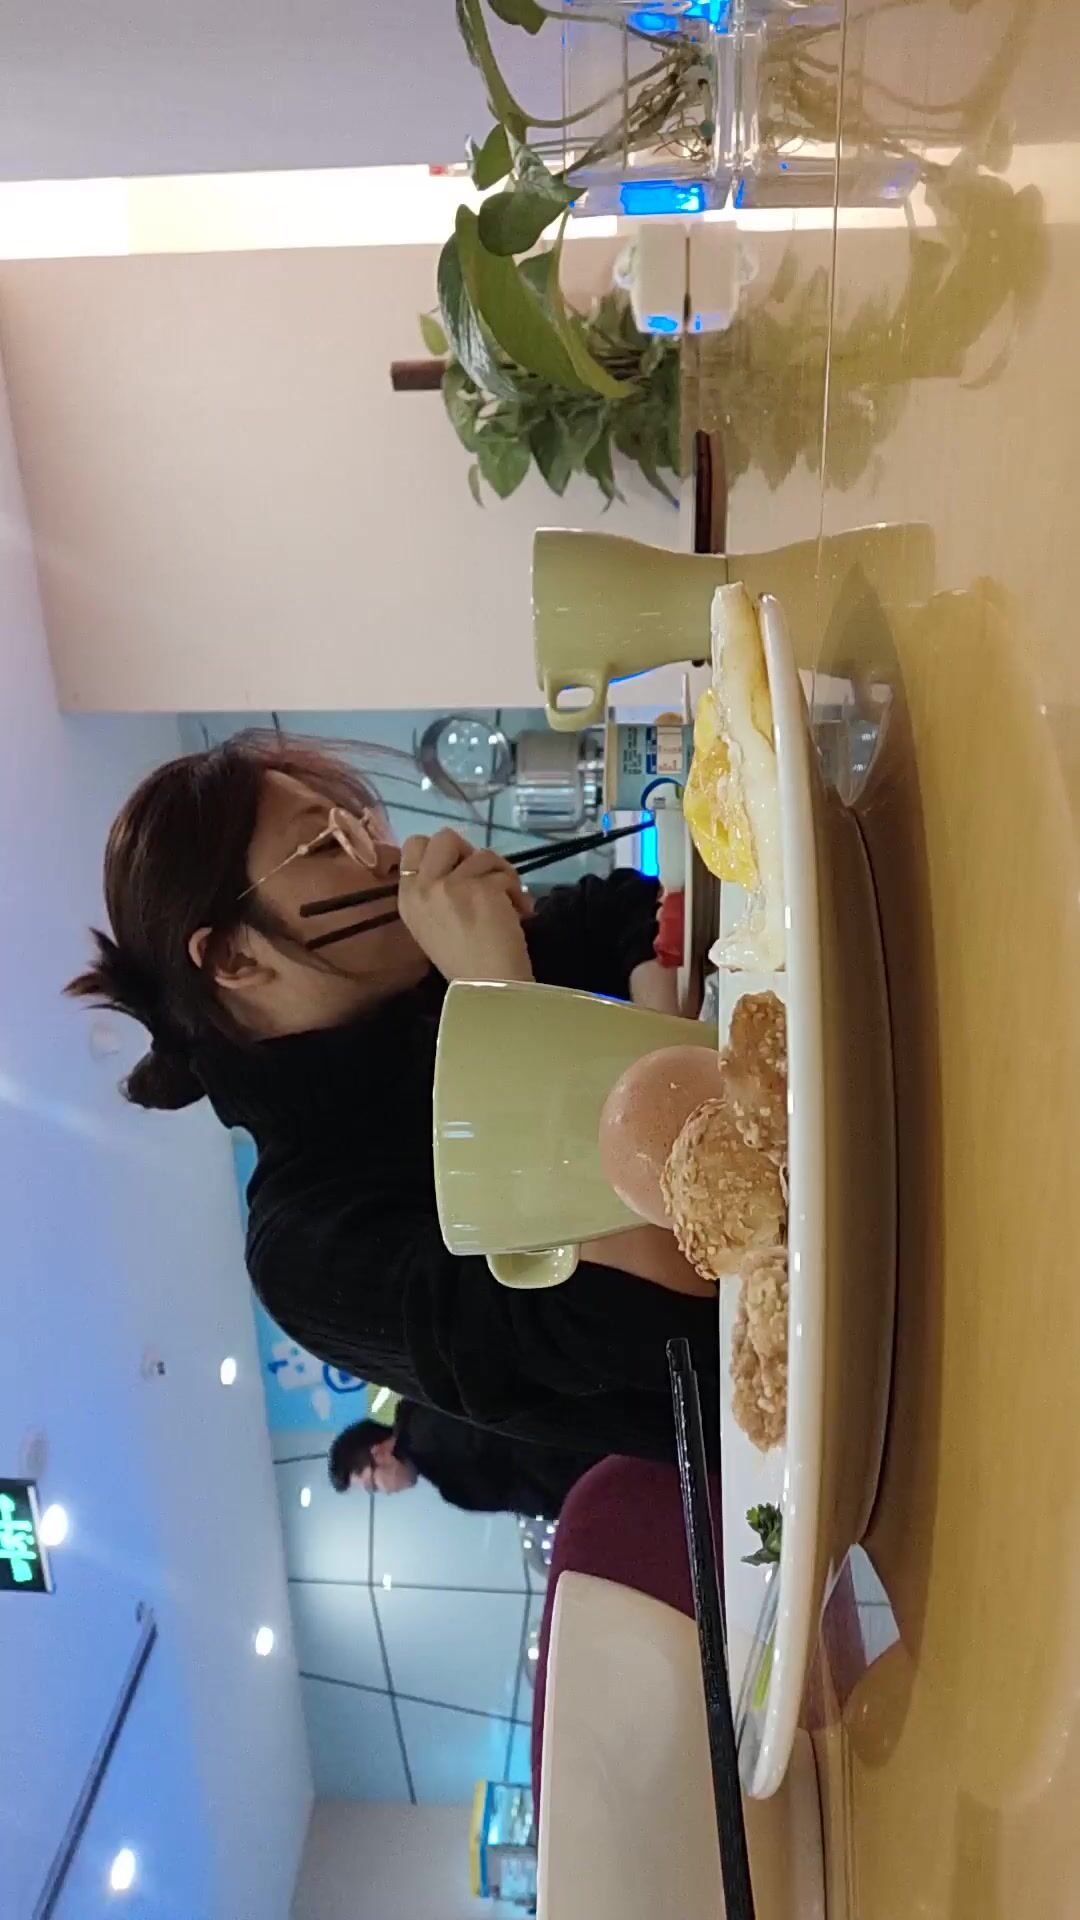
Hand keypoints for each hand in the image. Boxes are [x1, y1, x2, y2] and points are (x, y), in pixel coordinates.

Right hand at [397, 830, 533, 985]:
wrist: (487, 988)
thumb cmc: (465, 961)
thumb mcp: (434, 921)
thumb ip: (438, 889)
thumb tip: (464, 861)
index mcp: (407, 897)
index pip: (414, 845)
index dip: (442, 851)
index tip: (461, 870)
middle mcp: (422, 887)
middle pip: (444, 837)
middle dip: (469, 853)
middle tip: (482, 879)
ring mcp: (449, 885)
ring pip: (481, 853)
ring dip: (500, 875)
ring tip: (508, 903)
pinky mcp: (479, 887)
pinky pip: (504, 873)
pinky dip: (516, 891)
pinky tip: (519, 913)